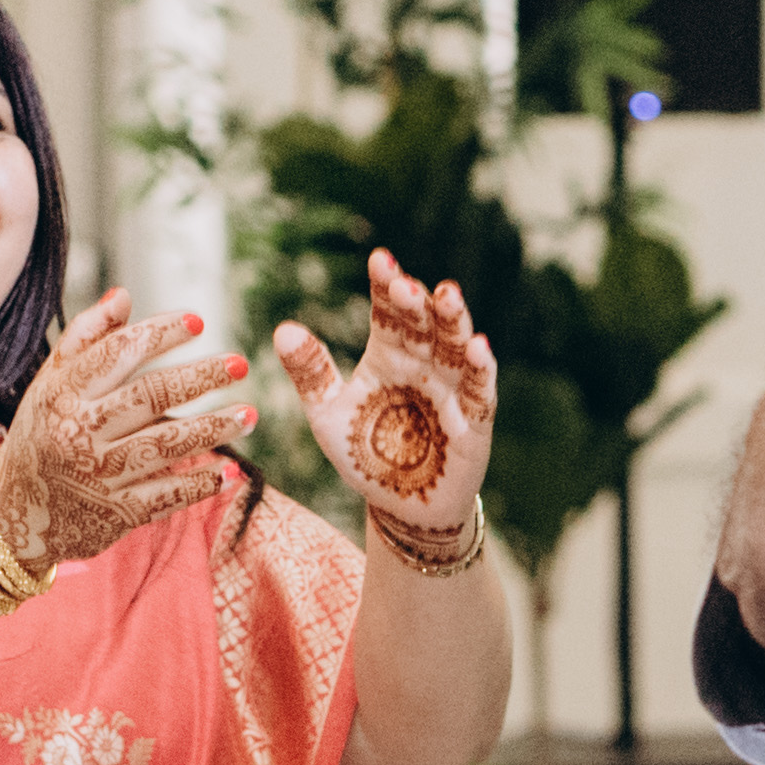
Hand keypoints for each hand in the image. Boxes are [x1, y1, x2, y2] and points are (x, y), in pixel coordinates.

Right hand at [0, 291, 256, 581]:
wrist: (17, 511)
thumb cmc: (43, 431)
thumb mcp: (51, 382)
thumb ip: (86, 337)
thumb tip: (124, 296)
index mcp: (63, 393)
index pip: (119, 353)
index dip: (161, 334)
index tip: (199, 321)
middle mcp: (79, 432)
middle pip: (151, 396)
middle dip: (201, 377)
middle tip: (240, 364)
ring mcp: (99, 476)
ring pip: (166, 445)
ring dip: (213, 429)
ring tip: (249, 414)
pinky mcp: (116, 513)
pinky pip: (167, 495)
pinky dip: (200, 484)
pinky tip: (230, 471)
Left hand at [271, 246, 501, 543]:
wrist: (399, 506)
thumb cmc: (365, 454)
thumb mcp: (328, 415)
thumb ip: (310, 373)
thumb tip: (283, 328)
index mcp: (389, 354)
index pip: (388, 311)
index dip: (385, 285)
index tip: (379, 258)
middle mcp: (423, 363)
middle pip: (424, 321)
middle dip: (416, 300)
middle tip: (403, 284)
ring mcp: (451, 388)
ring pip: (456, 345)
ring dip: (454, 320)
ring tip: (449, 295)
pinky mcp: (474, 419)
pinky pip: (480, 389)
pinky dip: (481, 368)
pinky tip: (477, 347)